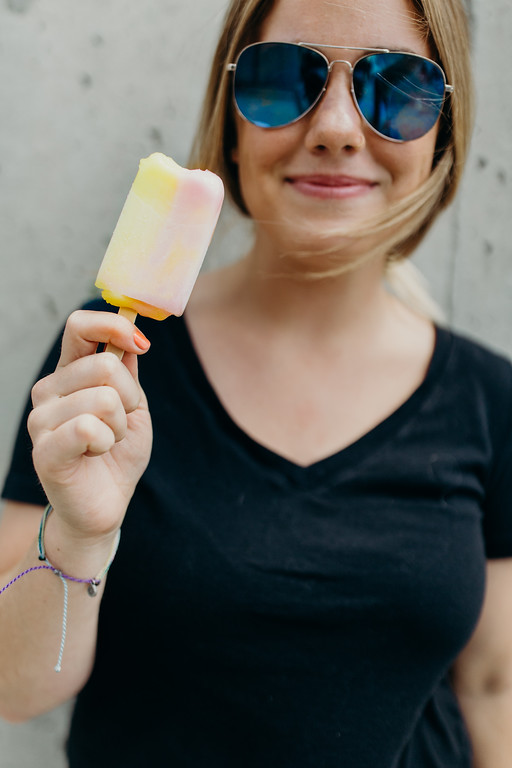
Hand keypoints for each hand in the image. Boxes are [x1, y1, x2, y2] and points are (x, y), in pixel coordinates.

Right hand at [28, 310, 152, 541]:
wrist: (107, 504)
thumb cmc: (117, 454)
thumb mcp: (133, 405)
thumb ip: (127, 371)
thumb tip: (129, 333)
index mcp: (69, 372)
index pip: (79, 325)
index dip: (114, 325)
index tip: (142, 344)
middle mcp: (49, 390)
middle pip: (106, 364)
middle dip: (130, 397)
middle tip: (119, 423)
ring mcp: (42, 419)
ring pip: (104, 398)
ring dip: (119, 426)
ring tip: (106, 443)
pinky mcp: (45, 450)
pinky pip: (89, 428)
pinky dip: (107, 443)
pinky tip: (95, 454)